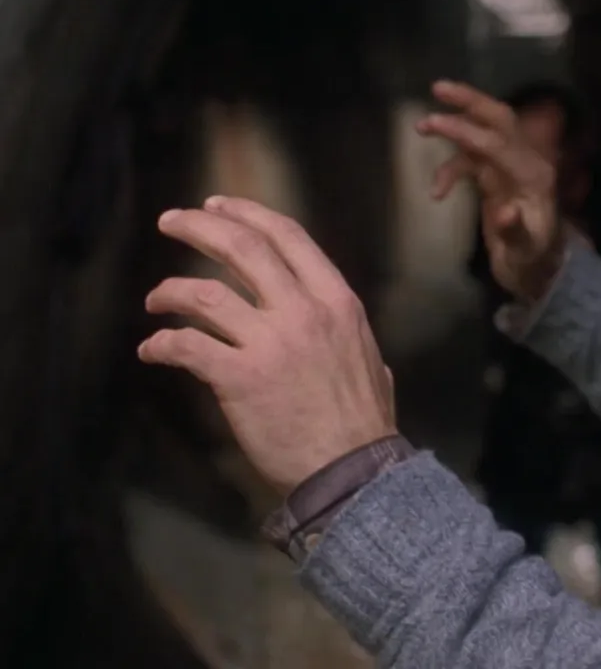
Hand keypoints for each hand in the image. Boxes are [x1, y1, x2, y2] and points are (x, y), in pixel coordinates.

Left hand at [137, 196, 397, 494]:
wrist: (352, 470)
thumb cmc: (364, 422)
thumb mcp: (370, 358)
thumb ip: (349, 334)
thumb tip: (338, 329)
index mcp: (337, 301)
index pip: (289, 237)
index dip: (248, 214)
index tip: (217, 206)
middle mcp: (304, 311)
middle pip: (243, 249)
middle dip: (200, 228)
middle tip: (171, 222)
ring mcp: (270, 343)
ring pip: (204, 294)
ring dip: (171, 290)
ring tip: (155, 299)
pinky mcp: (239, 378)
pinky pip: (187, 346)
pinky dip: (162, 344)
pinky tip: (153, 350)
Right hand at [416, 79, 563, 300]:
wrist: (538, 273)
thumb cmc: (533, 262)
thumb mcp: (526, 252)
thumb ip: (515, 231)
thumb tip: (504, 212)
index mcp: (535, 175)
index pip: (499, 143)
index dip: (466, 131)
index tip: (435, 122)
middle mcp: (526, 163)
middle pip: (498, 120)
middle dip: (469, 101)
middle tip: (437, 88)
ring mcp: (510, 169)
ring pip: (483, 134)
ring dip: (454, 127)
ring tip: (421, 128)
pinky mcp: (497, 178)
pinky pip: (471, 160)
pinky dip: (450, 169)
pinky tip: (437, 193)